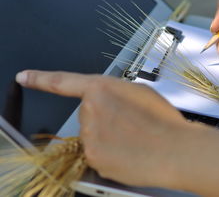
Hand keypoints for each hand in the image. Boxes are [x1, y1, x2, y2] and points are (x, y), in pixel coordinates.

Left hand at [15, 70, 198, 187]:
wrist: (175, 149)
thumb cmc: (163, 119)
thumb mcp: (140, 92)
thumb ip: (116, 93)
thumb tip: (108, 103)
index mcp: (101, 89)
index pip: (63, 82)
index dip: (41, 78)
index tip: (24, 77)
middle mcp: (89, 112)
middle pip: (87, 114)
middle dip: (104, 117)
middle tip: (130, 123)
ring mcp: (89, 138)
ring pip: (92, 135)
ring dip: (107, 136)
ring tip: (134, 138)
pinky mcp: (94, 159)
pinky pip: (97, 153)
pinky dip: (110, 153)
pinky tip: (130, 152)